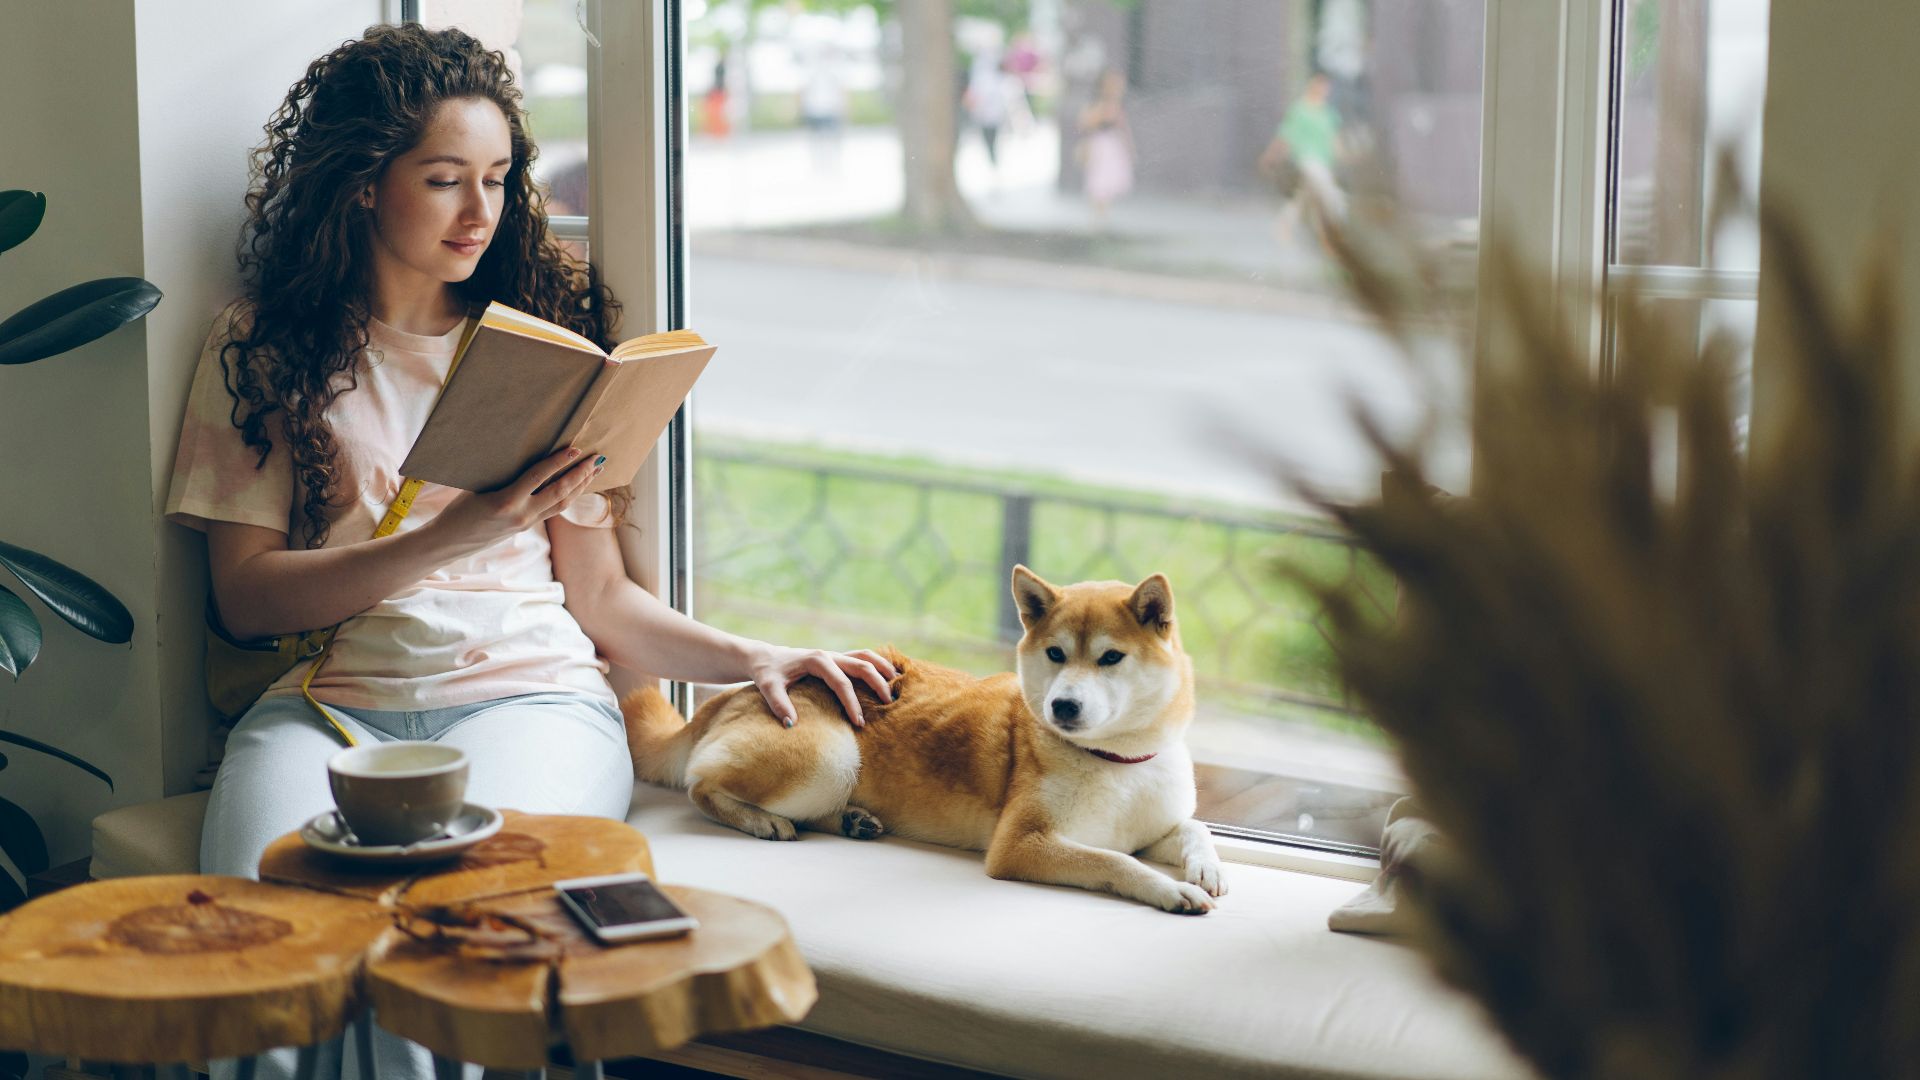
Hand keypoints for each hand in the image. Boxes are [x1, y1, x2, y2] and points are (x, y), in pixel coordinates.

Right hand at [428, 447, 599, 555]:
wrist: (448, 542)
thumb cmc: (458, 510)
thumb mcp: (478, 487)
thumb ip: (505, 476)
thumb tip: (528, 457)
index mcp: (505, 501)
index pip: (538, 476)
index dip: (559, 462)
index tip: (575, 449)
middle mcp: (521, 515)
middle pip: (559, 492)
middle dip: (581, 475)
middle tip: (597, 459)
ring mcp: (526, 523)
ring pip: (561, 504)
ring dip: (580, 487)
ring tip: (594, 471)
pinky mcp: (526, 527)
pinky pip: (552, 510)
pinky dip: (567, 496)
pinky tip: (576, 487)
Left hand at [745, 644, 897, 728]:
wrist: (763, 658)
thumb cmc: (766, 672)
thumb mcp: (767, 686)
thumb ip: (778, 704)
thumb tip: (791, 725)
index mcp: (816, 660)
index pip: (841, 683)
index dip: (852, 703)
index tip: (859, 723)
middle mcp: (829, 655)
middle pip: (862, 665)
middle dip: (877, 683)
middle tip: (889, 704)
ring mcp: (833, 655)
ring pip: (866, 656)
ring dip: (883, 667)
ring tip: (897, 683)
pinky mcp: (835, 659)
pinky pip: (861, 658)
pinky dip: (876, 664)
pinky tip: (887, 676)